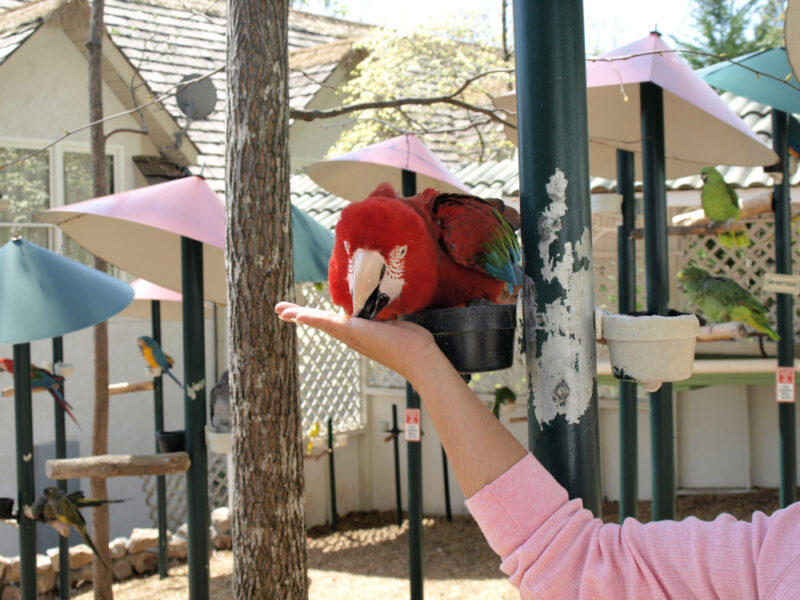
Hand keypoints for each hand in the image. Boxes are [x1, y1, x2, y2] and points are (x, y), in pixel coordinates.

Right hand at [274, 302, 441, 382]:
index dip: (318, 317)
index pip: (335, 323)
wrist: (418, 356)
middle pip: (321, 323)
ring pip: (320, 322)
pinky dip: (309, 317)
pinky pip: (326, 322)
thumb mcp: (396, 324)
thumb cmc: (413, 343)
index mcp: (360, 334)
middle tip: (281, 311)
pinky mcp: (352, 331)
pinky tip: (295, 314)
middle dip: (301, 316)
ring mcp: (350, 335)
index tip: (304, 314)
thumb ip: (388, 317)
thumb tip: (391, 311)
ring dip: (299, 314)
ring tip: (280, 310)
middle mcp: (351, 336)